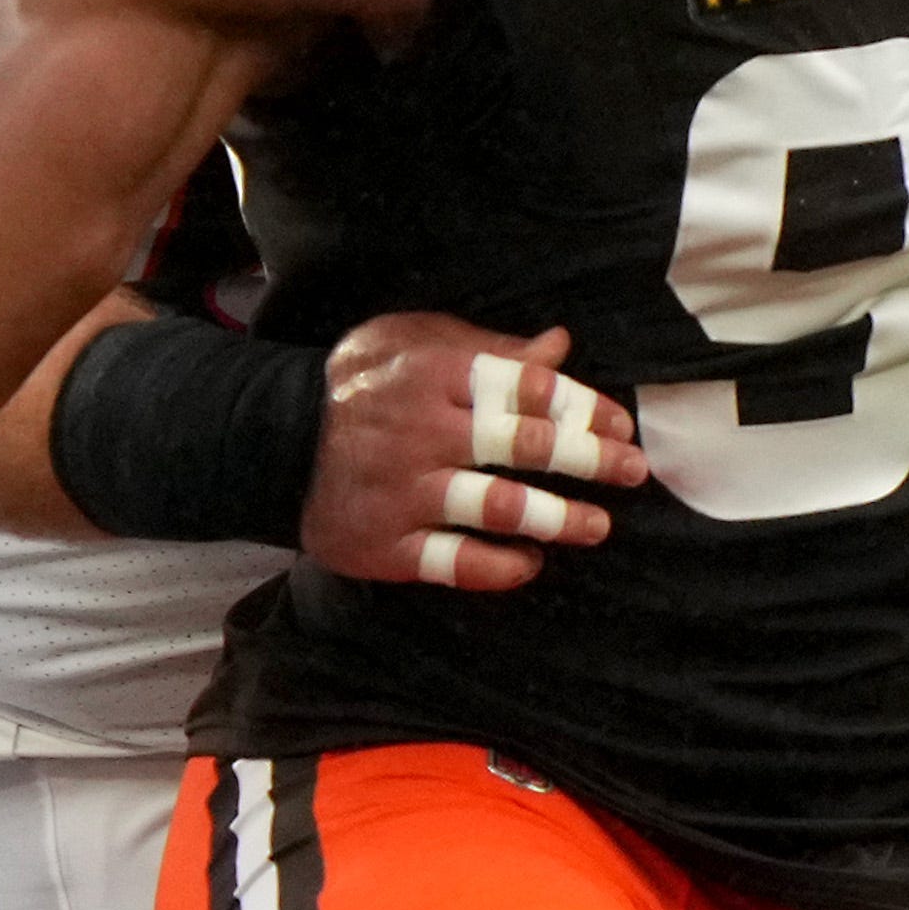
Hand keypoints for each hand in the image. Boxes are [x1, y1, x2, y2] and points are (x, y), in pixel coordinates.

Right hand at [307, 318, 640, 590]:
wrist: (275, 442)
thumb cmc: (362, 386)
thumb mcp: (415, 342)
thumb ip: (489, 348)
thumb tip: (559, 345)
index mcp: (433, 373)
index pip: (526, 388)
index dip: (583, 407)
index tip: (621, 426)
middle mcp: (421, 431)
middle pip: (524, 446)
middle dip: (590, 460)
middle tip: (633, 472)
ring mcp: (404, 491)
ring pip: (498, 507)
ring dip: (558, 519)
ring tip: (598, 527)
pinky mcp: (387, 544)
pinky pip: (456, 563)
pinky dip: (502, 567)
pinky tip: (532, 562)